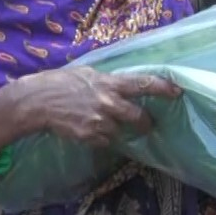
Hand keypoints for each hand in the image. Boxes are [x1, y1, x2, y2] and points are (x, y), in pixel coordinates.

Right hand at [14, 67, 180, 146]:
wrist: (37, 102)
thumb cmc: (60, 82)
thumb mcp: (87, 74)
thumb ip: (106, 81)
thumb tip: (121, 85)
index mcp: (109, 83)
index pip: (143, 84)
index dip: (163, 88)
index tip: (178, 92)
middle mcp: (108, 103)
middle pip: (138, 117)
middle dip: (145, 123)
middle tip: (147, 125)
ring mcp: (99, 122)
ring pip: (119, 131)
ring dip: (115, 129)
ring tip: (99, 121)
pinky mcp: (89, 137)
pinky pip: (104, 141)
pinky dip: (100, 137)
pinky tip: (87, 129)